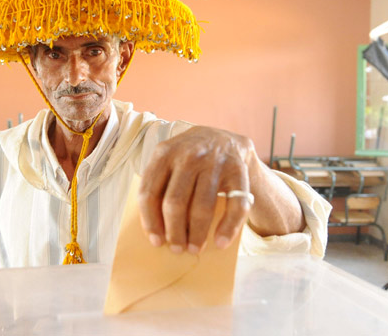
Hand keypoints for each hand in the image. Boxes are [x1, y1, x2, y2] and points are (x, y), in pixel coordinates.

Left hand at [138, 126, 255, 253]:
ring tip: (195, 249)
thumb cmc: (189, 158)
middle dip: (174, 232)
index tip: (155, 241)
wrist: (225, 138)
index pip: (149, 192)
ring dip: (197, 234)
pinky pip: (234, 206)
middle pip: (175, 202)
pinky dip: (228, 228)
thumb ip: (159, 185)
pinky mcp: (238, 171)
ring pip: (202, 206)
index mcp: (164, 153)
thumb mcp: (169, 160)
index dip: (150, 221)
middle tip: (177, 249)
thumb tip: (156, 229)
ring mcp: (215, 162)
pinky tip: (220, 242)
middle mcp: (188, 155)